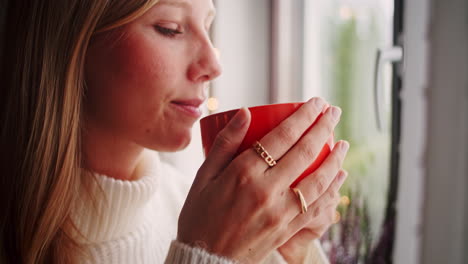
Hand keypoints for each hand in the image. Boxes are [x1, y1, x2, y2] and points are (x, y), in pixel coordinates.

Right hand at [177, 98, 347, 262]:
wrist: (205, 260)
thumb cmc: (199, 216)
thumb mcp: (203, 176)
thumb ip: (225, 143)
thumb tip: (245, 112)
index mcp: (244, 174)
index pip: (283, 136)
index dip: (304, 116)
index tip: (316, 102)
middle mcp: (267, 191)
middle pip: (304, 152)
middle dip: (324, 127)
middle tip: (334, 112)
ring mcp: (281, 212)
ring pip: (318, 180)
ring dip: (335, 158)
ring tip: (343, 142)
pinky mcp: (288, 229)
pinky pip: (318, 207)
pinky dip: (332, 189)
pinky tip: (340, 176)